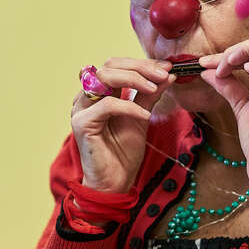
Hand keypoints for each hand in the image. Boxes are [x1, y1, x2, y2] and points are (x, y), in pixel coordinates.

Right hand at [71, 57, 174, 192]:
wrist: (114, 184)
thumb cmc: (123, 153)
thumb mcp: (141, 117)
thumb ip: (149, 95)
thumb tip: (168, 74)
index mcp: (99, 93)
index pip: (116, 65)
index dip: (141, 64)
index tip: (166, 68)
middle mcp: (86, 97)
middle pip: (109, 66)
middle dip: (139, 68)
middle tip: (163, 75)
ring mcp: (81, 109)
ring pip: (104, 78)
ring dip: (133, 79)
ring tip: (154, 88)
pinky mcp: (82, 124)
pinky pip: (107, 105)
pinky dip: (129, 107)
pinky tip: (145, 116)